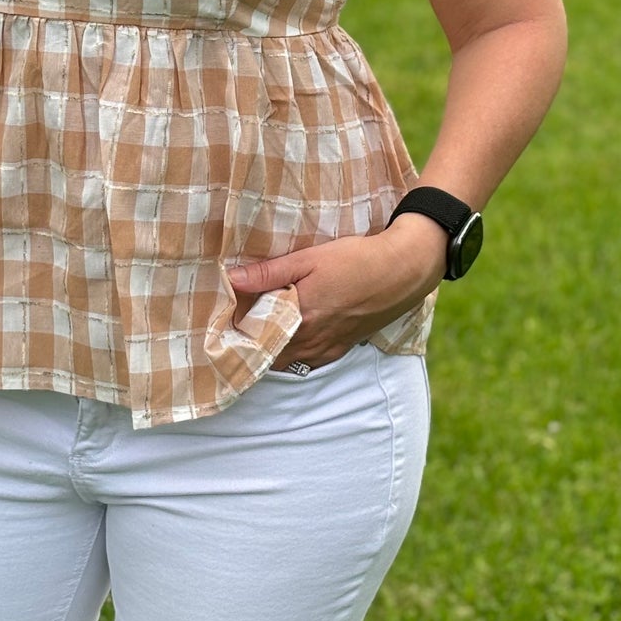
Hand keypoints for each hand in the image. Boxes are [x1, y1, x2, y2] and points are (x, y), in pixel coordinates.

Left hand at [223, 215, 445, 369]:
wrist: (402, 271)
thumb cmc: (355, 260)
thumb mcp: (309, 259)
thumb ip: (268, 273)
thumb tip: (229, 278)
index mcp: (298, 320)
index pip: (253, 338)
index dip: (233, 331)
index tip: (218, 320)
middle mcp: (310, 342)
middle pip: (266, 354)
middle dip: (248, 343)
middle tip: (230, 326)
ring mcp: (326, 349)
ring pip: (284, 361)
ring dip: (268, 350)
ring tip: (253, 330)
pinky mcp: (339, 349)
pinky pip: (305, 362)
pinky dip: (290, 354)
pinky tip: (284, 337)